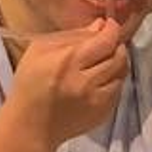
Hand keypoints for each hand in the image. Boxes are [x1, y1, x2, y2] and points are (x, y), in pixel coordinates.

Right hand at [1, 18, 127, 151]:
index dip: (112, 29)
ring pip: (122, 73)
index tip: (109, 26)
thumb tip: (99, 25)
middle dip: (116, 46)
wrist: (29, 126)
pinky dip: (112, 82)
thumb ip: (71, 36)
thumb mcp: (39, 51)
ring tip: (101, 63)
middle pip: (119, 56)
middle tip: (105, 45)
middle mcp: (86, 81)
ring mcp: (97, 100)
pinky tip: (96, 82)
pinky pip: (118, 90)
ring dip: (116, 64)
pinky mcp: (103, 113)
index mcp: (68, 62)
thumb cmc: (29, 85)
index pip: (105, 40)